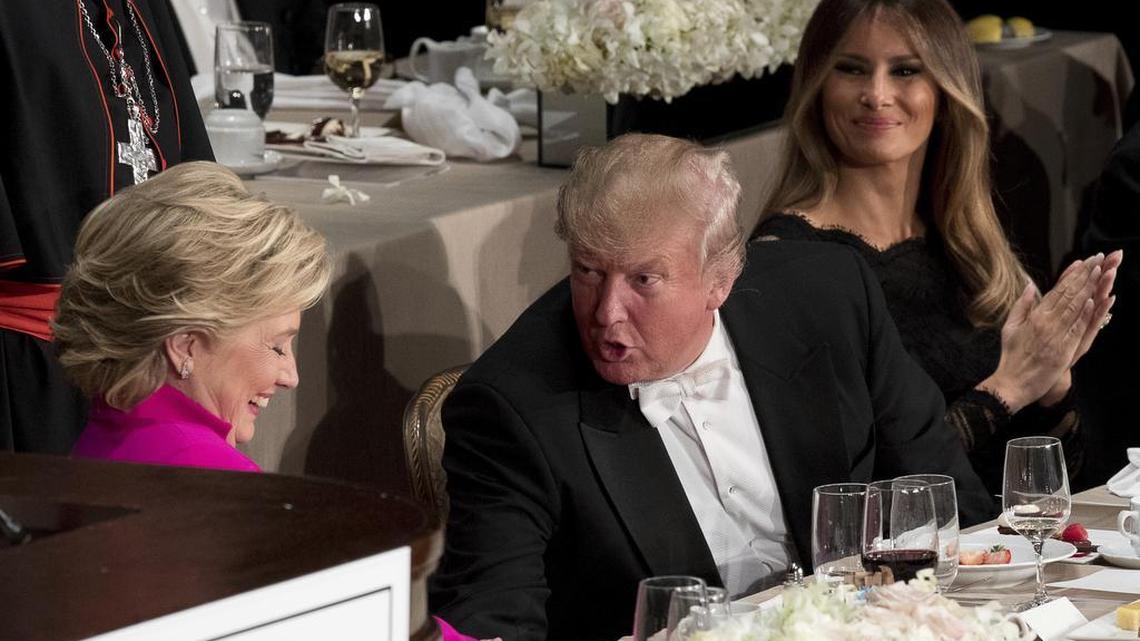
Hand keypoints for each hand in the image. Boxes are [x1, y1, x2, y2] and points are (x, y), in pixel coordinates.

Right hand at [979, 254, 1107, 411]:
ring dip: (1089, 289)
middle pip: (1069, 294)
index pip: (1057, 290)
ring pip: (1075, 308)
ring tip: (1100, 272)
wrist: (1012, 383)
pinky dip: (1086, 314)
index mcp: (1034, 317)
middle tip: (1098, 259)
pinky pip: (1077, 329)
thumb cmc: (1011, 356)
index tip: (1084, 261)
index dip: (1072, 274)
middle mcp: (1046, 323)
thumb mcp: (1010, 327)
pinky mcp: (1064, 350)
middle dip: (1085, 275)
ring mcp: (1056, 336)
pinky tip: (1094, 300)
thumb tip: (1030, 285)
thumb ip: (1021, 306)